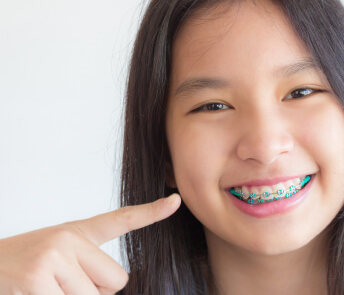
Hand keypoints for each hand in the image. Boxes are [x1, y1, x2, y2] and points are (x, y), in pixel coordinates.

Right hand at [0, 193, 180, 294]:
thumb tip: (115, 285)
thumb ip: (88, 266)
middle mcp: (69, 240)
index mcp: (77, 232)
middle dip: (97, 292)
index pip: (121, 219)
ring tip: (49, 289)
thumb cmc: (26, 266)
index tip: (175, 200)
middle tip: (64, 285)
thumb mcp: (58, 256)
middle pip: (118, 281)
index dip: (152, 212)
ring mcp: (53, 257)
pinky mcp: (37, 279)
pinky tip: (37, 294)